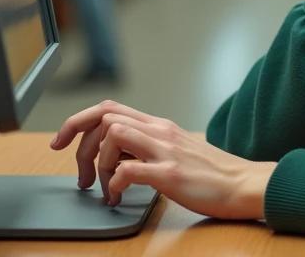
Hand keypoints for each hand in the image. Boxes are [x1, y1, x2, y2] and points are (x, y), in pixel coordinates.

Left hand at [52, 100, 275, 219]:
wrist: (244, 184)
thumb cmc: (211, 173)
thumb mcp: (175, 150)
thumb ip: (147, 146)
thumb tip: (116, 156)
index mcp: (158, 125)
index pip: (108, 108)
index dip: (76, 122)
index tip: (61, 142)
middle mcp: (159, 130)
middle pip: (104, 117)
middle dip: (80, 145)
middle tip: (80, 175)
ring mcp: (165, 150)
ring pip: (113, 134)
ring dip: (99, 163)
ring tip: (104, 187)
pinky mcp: (171, 174)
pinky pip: (129, 171)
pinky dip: (114, 183)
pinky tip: (117, 196)